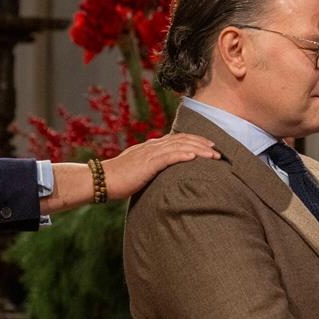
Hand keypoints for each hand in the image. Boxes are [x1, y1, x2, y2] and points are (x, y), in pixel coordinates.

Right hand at [103, 133, 218, 198]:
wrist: (101, 180)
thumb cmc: (120, 178)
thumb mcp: (140, 169)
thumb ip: (153, 167)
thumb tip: (166, 172)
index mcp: (152, 147)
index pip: (178, 139)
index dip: (195, 140)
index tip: (209, 145)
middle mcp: (153, 146)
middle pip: (183, 140)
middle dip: (202, 144)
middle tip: (218, 150)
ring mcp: (150, 153)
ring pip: (179, 146)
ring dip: (198, 149)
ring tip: (212, 154)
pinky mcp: (147, 163)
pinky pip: (167, 157)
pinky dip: (182, 155)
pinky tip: (193, 157)